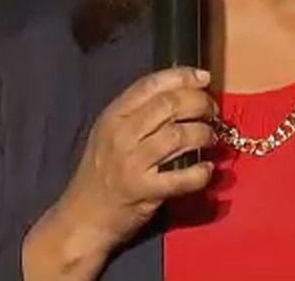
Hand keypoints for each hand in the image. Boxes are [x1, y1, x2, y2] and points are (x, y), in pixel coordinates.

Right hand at [23, 67, 216, 278]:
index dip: (182, 77)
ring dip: (204, 134)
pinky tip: (207, 170)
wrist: (82, 218)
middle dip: (199, 103)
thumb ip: (138, 113)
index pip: (150, 85)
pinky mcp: (143, 191)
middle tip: (212, 112)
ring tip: (212, 139)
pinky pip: (181, 177)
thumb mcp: (109, 134)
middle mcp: (121, 134)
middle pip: (169, 105)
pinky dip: (200, 172)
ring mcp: (131, 163)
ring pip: (179, 136)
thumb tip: (181, 93)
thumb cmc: (100, 173)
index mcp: (113, 116)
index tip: (205, 78)